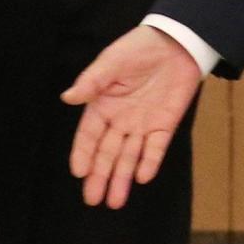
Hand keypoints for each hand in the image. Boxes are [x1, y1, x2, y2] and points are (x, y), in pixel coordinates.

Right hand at [62, 25, 200, 208]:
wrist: (176, 42)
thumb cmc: (138, 48)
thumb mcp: (112, 61)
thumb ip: (92, 81)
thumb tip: (67, 97)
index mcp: (103, 104)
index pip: (89, 134)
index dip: (83, 153)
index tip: (78, 172)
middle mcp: (120, 119)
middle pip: (107, 152)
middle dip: (99, 175)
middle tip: (92, 199)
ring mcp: (142, 124)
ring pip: (129, 156)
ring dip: (122, 178)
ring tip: (114, 201)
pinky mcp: (164, 125)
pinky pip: (155, 147)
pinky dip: (149, 162)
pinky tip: (142, 177)